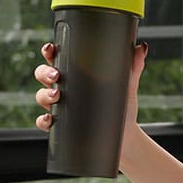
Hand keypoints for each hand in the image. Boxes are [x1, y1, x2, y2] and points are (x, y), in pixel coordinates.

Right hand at [32, 41, 149, 137]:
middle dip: (45, 72)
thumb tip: (141, 47)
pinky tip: (50, 119)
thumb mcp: (128, 85)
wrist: (125, 136)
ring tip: (56, 96)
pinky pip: (44, 122)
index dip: (49, 51)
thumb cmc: (122, 106)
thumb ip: (133, 65)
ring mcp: (60, 106)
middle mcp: (64, 87)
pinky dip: (44, 120)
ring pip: (41, 96)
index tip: (50, 48)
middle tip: (56, 75)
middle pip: (43, 74)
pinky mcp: (61, 125)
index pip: (58, 57)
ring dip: (44, 95)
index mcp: (76, 73)